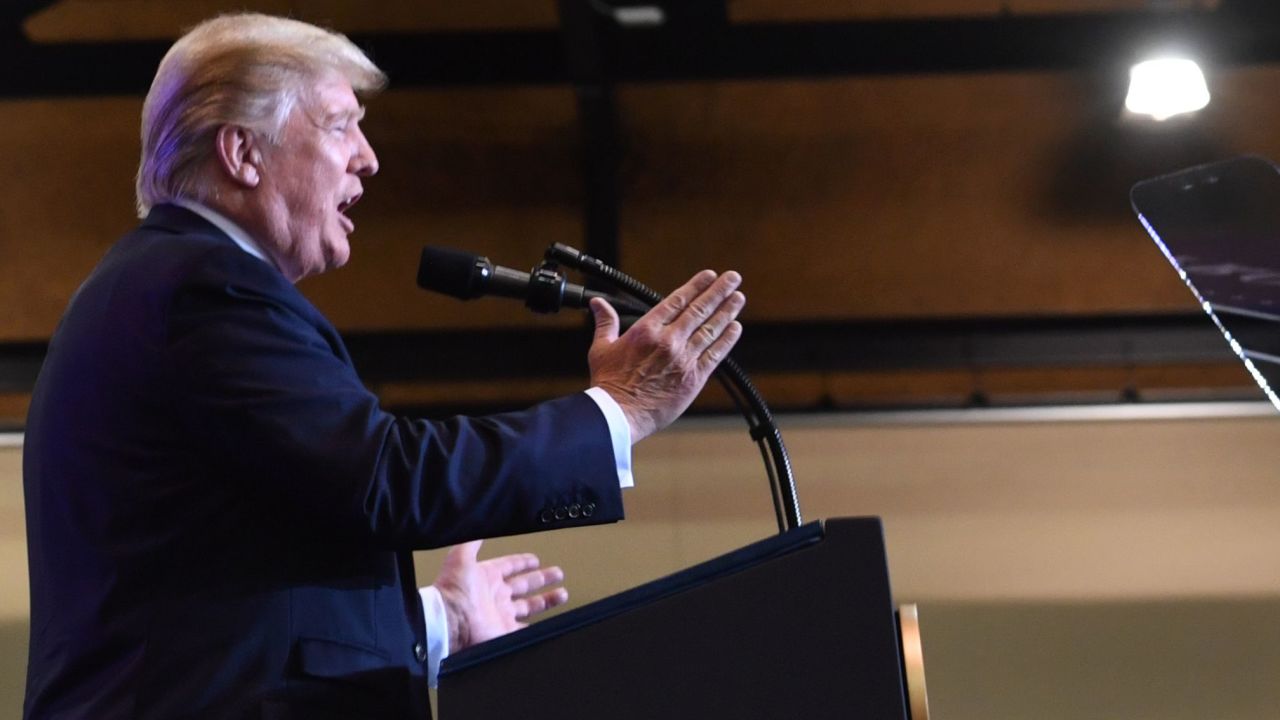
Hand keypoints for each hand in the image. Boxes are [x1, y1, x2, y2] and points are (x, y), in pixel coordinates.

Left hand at [433, 540, 568, 650]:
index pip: (510, 566)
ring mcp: (502, 614)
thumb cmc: (452, 589)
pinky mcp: (505, 632)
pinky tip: (549, 624)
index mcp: (487, 577)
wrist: (449, 620)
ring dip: (546, 600)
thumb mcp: (461, 557)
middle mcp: (496, 596)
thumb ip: (472, 542)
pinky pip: (525, 630)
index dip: (522, 562)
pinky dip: (537, 628)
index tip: (535, 559)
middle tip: (557, 573)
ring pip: (530, 607)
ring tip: (562, 594)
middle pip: (525, 585)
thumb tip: (479, 525)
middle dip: (542, 579)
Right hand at [588, 270, 744, 441]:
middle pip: (699, 309)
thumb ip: (605, 322)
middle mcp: (668, 340)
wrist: (619, 414)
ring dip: (727, 311)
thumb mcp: (601, 348)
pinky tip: (735, 328)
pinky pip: (715, 354)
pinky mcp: (694, 378)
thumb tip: (598, 303)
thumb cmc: (609, 384)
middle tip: (732, 278)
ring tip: (738, 297)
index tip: (709, 275)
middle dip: (718, 291)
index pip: (677, 300)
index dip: (696, 285)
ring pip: (711, 329)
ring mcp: (683, 358)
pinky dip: (726, 340)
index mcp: (646, 330)